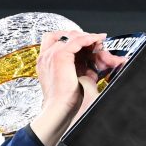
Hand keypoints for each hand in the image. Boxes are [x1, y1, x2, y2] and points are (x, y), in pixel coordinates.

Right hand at [30, 31, 123, 145]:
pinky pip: (77, 41)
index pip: (58, 42)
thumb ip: (80, 72)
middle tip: (96, 41)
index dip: (74, 40)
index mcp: (46, 62)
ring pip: (71, 36)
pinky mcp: (60, 55)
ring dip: (87, 37)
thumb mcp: (74, 82)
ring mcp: (51, 54)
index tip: (88, 43)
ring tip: (99, 40)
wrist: (59, 109)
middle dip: (83, 38)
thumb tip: (92, 69)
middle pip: (65, 36)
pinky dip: (89, 39)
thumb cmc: (65, 101)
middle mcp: (46, 56)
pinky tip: (97, 40)